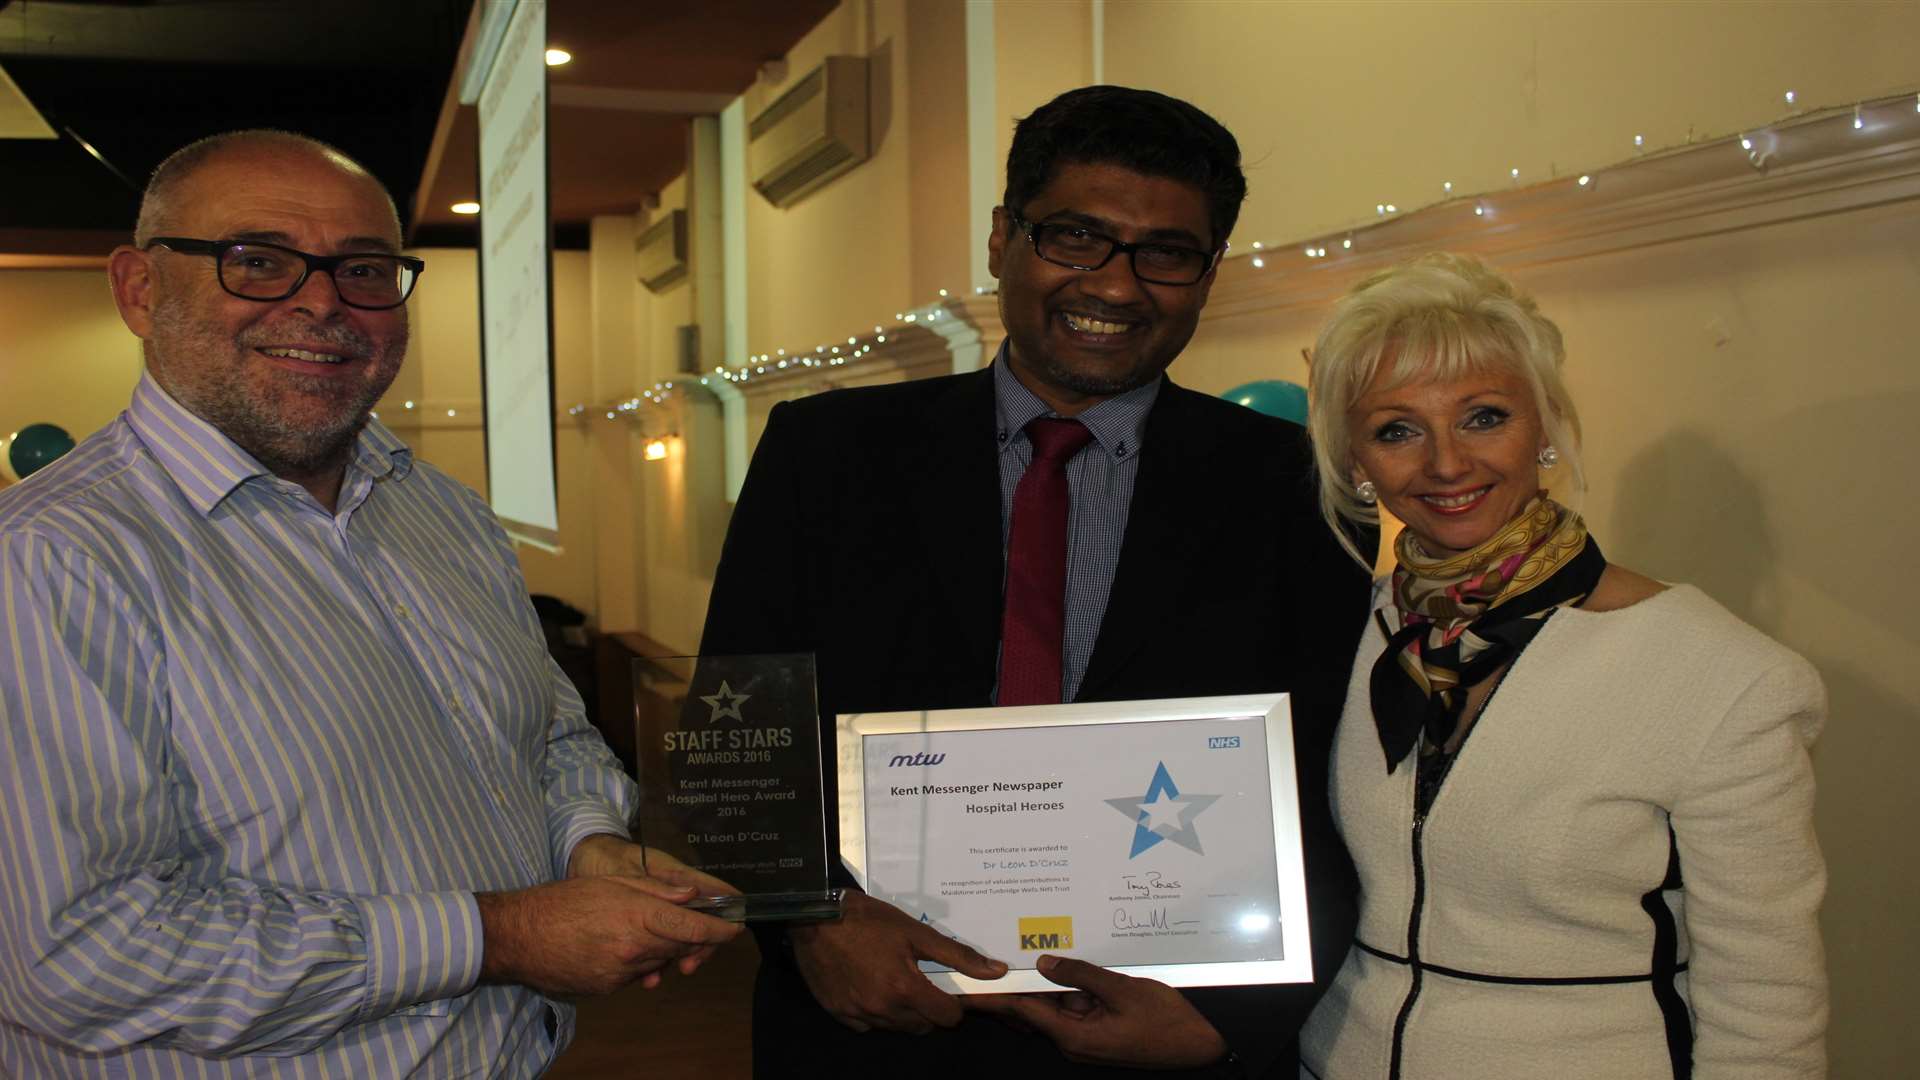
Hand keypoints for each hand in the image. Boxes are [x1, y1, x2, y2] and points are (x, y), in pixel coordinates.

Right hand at [564, 835, 741, 979]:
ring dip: (664, 949)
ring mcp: (620, 974)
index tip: (736, 927)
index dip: (720, 929)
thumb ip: (655, 890)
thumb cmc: (561, 901)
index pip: (693, 927)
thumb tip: (690, 894)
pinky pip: (635, 975)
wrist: (518, 936)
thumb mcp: (611, 883)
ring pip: (660, 962)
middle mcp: (633, 949)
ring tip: (644, 928)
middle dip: (694, 938)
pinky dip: (639, 961)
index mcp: (637, 917)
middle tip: (698, 925)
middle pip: (681, 946)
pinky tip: (620, 945)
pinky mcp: (606, 989)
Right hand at [788, 890, 1007, 1033]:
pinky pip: (868, 1026)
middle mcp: (883, 1009)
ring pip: (896, 1028)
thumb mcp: (916, 932)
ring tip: (894, 981)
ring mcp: (859, 1015)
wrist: (815, 917)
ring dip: (903, 1012)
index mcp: (906, 990)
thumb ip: (957, 955)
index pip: (947, 1018)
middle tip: (919, 981)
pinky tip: (871, 987)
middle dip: (928, 1008)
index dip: (952, 1003)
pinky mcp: (839, 1014)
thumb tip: (996, 971)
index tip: (944, 987)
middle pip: (923, 1026)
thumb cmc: (867, 920)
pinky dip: (875, 1013)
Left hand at [965, 954, 1226, 1068]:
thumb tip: (1045, 964)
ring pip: (1056, 1005)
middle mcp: (1075, 1041)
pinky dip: (1071, 987)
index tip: (973, 981)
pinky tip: (1068, 964)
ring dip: (1049, 981)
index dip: (996, 994)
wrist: (1200, 1046)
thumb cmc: (1166, 1022)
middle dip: (1019, 981)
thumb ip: (1082, 975)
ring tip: (1032, 947)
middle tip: (995, 951)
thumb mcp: (1123, 990)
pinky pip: (1076, 1006)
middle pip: (1035, 1009)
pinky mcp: (1100, 1031)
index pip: (1023, 1012)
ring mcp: (1087, 1037)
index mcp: (1075, 1037)